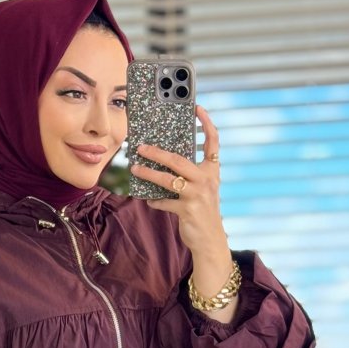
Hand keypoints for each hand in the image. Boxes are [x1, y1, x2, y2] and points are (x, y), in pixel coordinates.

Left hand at [129, 103, 225, 255]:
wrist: (210, 240)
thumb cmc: (203, 211)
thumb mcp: (202, 189)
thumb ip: (190, 175)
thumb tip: (165, 161)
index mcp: (212, 171)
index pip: (213, 142)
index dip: (206, 124)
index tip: (198, 108)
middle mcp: (207, 180)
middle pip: (178, 160)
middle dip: (157, 153)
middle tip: (141, 147)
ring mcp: (197, 195)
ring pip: (168, 180)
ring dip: (149, 174)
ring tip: (135, 168)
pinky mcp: (187, 210)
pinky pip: (164, 202)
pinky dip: (155, 201)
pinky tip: (149, 200)